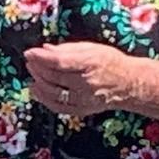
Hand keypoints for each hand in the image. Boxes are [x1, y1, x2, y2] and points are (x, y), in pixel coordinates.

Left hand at [21, 38, 136, 119]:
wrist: (130, 84)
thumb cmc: (111, 62)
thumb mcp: (93, 48)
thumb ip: (68, 49)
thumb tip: (45, 49)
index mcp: (91, 63)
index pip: (60, 61)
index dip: (41, 57)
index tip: (29, 52)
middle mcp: (87, 83)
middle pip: (53, 77)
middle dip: (37, 67)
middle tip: (31, 60)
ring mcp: (84, 99)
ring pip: (52, 93)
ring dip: (38, 82)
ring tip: (33, 72)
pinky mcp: (81, 109)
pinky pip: (57, 106)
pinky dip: (43, 98)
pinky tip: (37, 89)